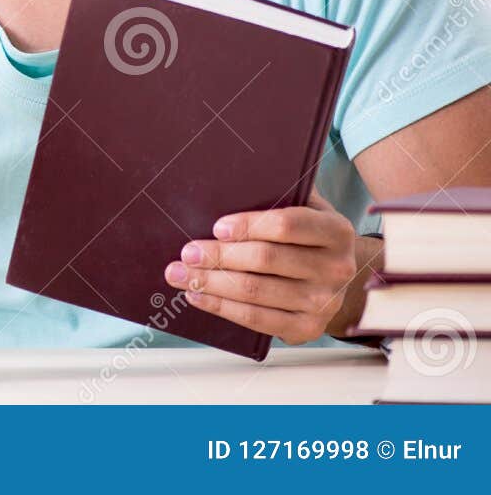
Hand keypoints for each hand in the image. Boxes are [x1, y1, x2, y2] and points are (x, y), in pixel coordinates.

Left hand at [163, 188, 359, 344]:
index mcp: (336, 230)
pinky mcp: (307, 328)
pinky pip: (257, 319)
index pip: (287, 225)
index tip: (217, 228)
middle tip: (186, 252)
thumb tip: (225, 187)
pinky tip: (197, 296)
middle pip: (265, 259)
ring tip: (179, 274)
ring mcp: (323, 302)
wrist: (334, 279)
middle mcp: (336, 268)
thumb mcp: (303, 207)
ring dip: (210, 282)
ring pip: (255, 291)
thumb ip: (277, 194)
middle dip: (218, 255)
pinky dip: (221, 307)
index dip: (249, 225)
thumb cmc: (306, 236)